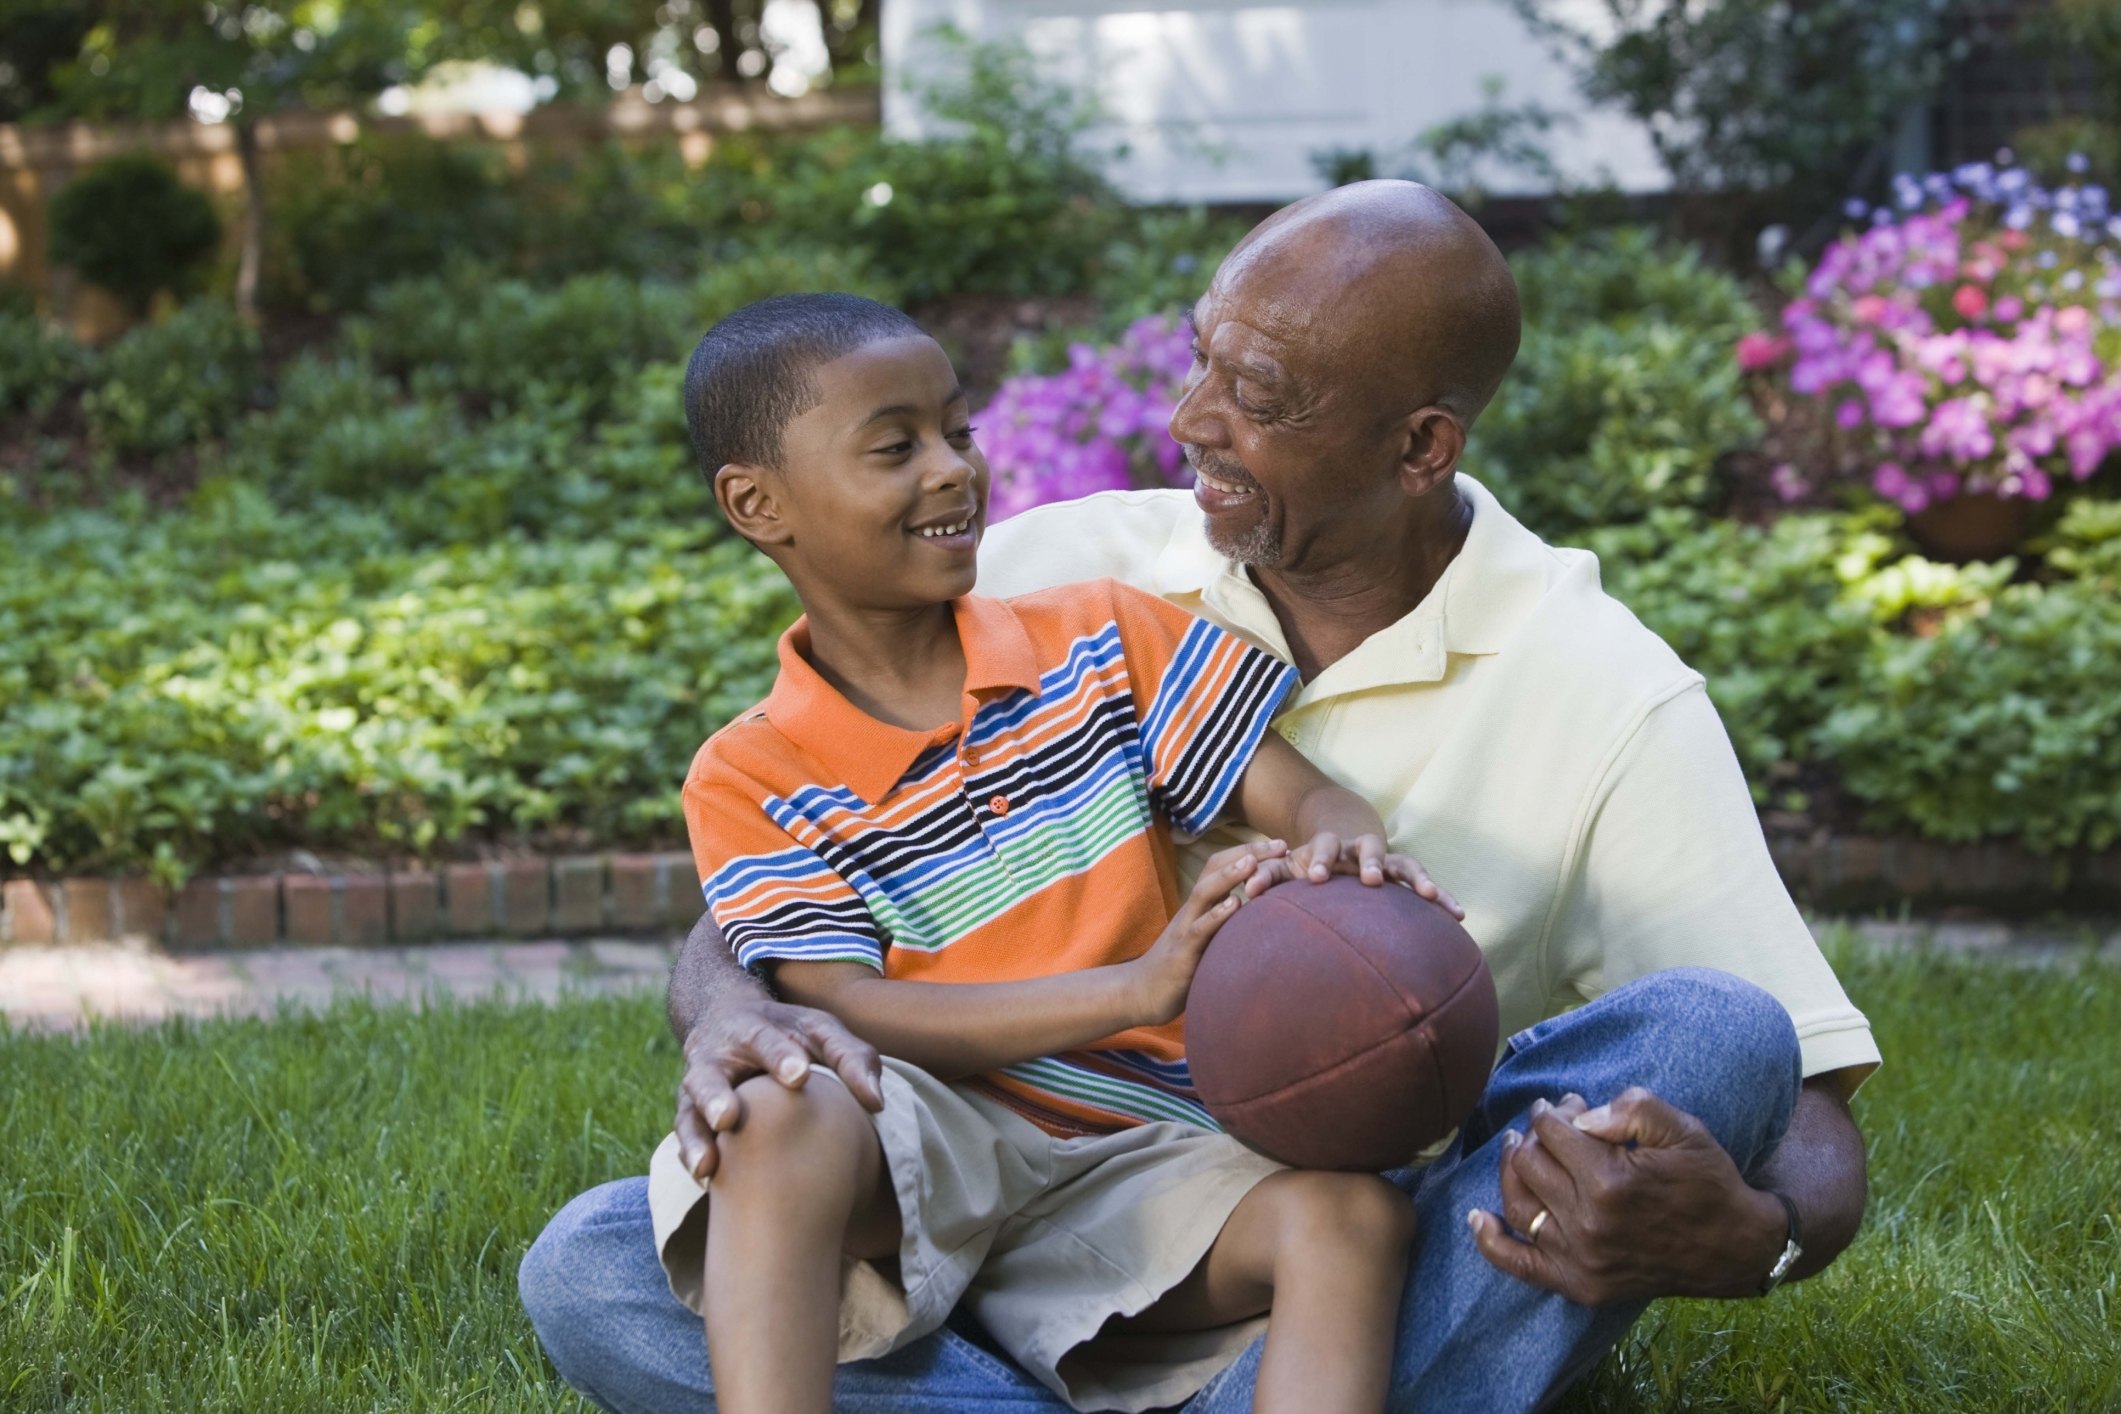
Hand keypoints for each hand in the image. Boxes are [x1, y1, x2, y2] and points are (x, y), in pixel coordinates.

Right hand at [674, 997, 884, 1180]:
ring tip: (706, 1165)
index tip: (799, 1075)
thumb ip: (851, 1058)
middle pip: (709, 1077)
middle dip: (717, 1097)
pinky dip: (690, 1157)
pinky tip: (704, 1180)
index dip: (780, 1056)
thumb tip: (877, 1103)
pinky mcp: (691, 1117)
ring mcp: (698, 1090)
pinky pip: (685, 1138)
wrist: (729, 1022)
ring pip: (688, 1112)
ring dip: (695, 1138)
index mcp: (752, 1030)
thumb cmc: (788, 1034)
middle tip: (729, 1117)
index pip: (765, 1040)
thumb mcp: (820, 1031)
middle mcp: (716, 1059)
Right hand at [1126, 839, 1285, 1024]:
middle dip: (1247, 853)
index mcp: (1199, 904)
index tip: (1280, 845)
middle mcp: (1192, 909)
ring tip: (1252, 862)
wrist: (1142, 992)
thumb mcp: (1205, 938)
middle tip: (1279, 844)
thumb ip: (1224, 922)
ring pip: (1205, 892)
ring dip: (1229, 875)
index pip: (1221, 865)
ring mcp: (1185, 928)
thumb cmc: (1180, 965)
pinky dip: (1217, 915)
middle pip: (1215, 868)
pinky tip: (1235, 905)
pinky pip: (1199, 929)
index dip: (1249, 851)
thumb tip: (1256, 911)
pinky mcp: (1183, 952)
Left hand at [1270, 831, 1464, 918]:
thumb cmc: (1307, 869)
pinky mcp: (1405, 879)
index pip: (1322, 846)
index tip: (1313, 878)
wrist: (1339, 853)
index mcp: (1328, 846)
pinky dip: (1441, 897)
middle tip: (1371, 878)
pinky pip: (1426, 886)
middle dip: (1371, 861)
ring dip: (1416, 877)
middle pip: (1368, 847)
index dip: (1318, 860)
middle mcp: (1359, 850)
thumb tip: (1246, 890)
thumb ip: (1268, 877)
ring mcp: (1386, 862)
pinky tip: (1458, 914)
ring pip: (1404, 863)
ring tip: (1426, 894)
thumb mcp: (1286, 870)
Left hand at [1467, 1087, 1790, 1303]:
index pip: (1552, 1132)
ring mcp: (1581, 1259)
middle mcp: (1589, 1224)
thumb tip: (1579, 1114)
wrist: (1733, 1248)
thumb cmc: (1706, 1181)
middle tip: (1550, 1124)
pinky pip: (1520, 1265)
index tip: (1564, 1105)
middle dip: (1534, 1134)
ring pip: (1519, 1204)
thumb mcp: (1683, 1128)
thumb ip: (1631, 1107)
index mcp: (1611, 1181)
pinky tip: (1477, 1217)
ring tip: (1516, 1149)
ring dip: (1510, 1170)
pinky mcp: (1580, 1285)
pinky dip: (1492, 1241)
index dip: (1553, 1111)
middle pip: (1530, 1163)